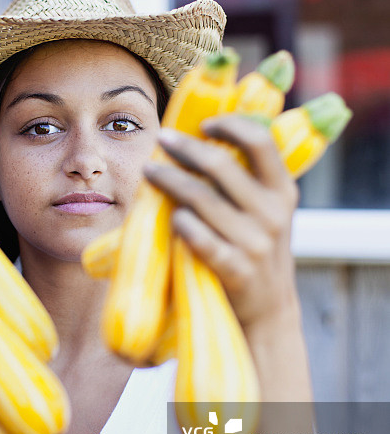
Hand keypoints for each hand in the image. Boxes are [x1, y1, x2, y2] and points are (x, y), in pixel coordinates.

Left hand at [143, 115, 299, 329]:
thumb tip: (199, 139)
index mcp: (283, 191)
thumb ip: (245, 182)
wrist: (269, 310)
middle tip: (161, 139)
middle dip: (185, 148)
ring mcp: (255, 243)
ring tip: (150, 171)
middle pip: (221, 165)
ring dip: (169, 180)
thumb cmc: (255, 249)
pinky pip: (197, 237)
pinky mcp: (236, 270)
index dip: (230, 125)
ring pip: (201, 199)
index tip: (204, 124)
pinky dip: (179, 222)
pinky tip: (169, 216)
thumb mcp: (266, 212)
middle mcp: (273, 213)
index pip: (261, 141)